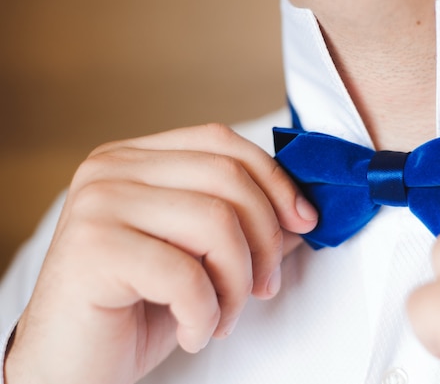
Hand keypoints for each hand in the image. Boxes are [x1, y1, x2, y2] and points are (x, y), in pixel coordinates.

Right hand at [5, 123, 317, 383]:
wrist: (71, 365)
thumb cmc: (137, 309)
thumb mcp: (201, 259)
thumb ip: (245, 227)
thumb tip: (301, 213)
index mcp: (136, 159)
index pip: (221, 142)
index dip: (274, 179)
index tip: (304, 221)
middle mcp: (112, 169)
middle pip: (228, 178)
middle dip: (265, 240)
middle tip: (264, 287)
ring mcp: (98, 203)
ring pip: (216, 222)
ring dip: (237, 284)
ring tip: (224, 317)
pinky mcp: (93, 248)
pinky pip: (185, 274)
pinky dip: (206, 314)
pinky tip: (195, 333)